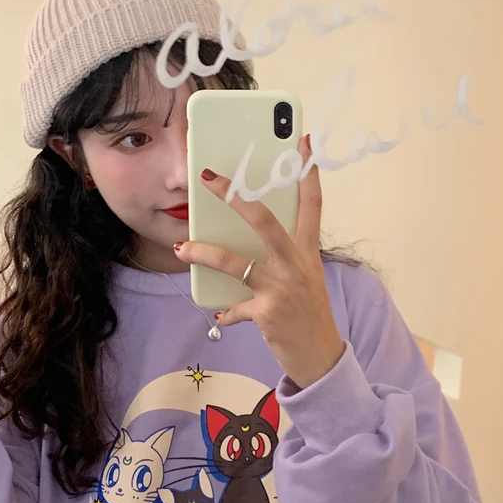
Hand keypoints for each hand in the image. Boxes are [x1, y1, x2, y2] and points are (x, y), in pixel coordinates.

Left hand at [174, 134, 345, 389]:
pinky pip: (235, 308)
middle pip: (264, 220)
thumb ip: (284, 256)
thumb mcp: (305, 278)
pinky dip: (226, 310)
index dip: (308, 174)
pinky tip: (218, 312)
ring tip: (182, 247)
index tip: (303, 145)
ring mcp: (281, 288)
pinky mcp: (267, 313)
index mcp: (308, 252)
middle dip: (235, 196)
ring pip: (235, 263)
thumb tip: (248, 240)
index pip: (312, 206)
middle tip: (209, 178)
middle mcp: (296, 265)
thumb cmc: (309, 313)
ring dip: (204, 253)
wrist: (321, 357)